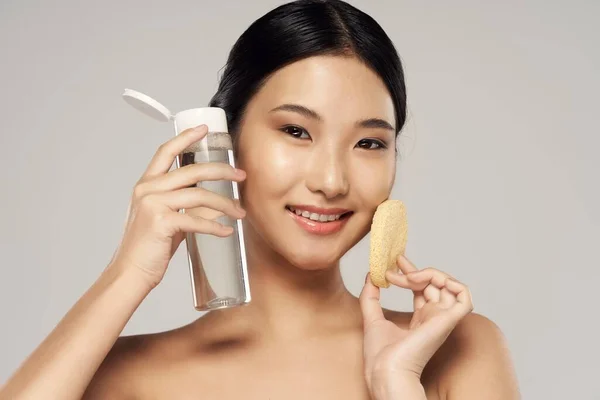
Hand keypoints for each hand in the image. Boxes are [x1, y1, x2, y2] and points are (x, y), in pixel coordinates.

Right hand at [108, 125, 246, 288]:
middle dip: (221, 171)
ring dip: (225, 204)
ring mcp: (153, 204)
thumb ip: (183, 205)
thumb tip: (215, 202)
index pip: (166, 152)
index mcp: (146, 184)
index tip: (204, 130)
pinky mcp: (161, 222)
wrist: (131, 272)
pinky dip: (216, 227)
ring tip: (240, 213)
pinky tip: (227, 231)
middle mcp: (148, 189)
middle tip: (240, 176)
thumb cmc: (149, 247)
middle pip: (192, 170)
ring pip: (199, 195)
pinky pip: (197, 220)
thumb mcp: (165, 218)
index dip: (186, 137)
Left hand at [359, 254, 473, 397]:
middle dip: (415, 269)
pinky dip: (455, 284)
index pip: (423, 289)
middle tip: (396, 264)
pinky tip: (432, 280)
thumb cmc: (380, 355)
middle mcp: (433, 318)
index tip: (397, 260)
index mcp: (420, 320)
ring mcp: (441, 319)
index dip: (413, 271)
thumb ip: (370, 297)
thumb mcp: (371, 318)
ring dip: (430, 274)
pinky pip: (464, 297)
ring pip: (448, 285)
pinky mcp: (447, 321)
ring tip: (409, 277)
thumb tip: (370, 276)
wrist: (385, 370)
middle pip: (434, 284)